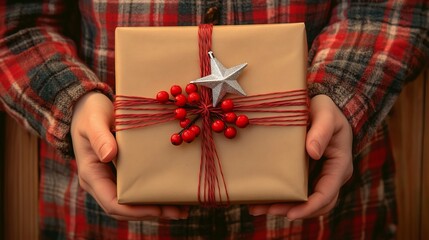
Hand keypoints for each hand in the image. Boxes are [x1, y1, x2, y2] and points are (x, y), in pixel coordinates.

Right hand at [71, 92, 188, 220]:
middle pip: (126, 208)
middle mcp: (101, 182)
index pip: (113, 203)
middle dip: (152, 213)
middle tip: (179, 212)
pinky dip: (154, 194)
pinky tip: (173, 193)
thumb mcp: (93, 121)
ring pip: (134, 202)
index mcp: (92, 175)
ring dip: (157, 207)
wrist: (88, 106)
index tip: (158, 210)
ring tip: (182, 208)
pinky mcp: (122, 173)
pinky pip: (138, 189)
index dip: (136, 210)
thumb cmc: (90, 113)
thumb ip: (99, 137)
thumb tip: (109, 155)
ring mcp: (111, 179)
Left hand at [248, 94, 352, 219]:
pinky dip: (279, 197)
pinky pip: (294, 192)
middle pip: (315, 204)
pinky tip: (259, 199)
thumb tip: (312, 152)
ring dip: (281, 208)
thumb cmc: (325, 109)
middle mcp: (330, 176)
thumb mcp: (326, 112)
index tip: (292, 213)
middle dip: (292, 210)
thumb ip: (322, 129)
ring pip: (303, 202)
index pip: (328, 193)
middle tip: (266, 211)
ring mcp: (318, 177)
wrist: (319, 108)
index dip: (310, 206)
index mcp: (340, 164)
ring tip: (256, 209)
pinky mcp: (305, 175)